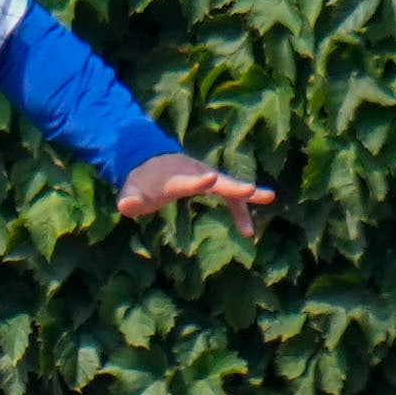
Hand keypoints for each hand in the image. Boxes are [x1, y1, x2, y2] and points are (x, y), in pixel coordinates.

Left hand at [117, 153, 275, 239]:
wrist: (148, 163)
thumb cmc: (139, 183)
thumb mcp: (130, 193)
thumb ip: (129, 200)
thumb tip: (126, 205)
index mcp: (176, 178)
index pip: (189, 179)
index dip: (198, 181)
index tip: (210, 179)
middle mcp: (196, 173)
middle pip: (218, 180)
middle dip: (233, 186)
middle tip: (251, 190)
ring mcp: (207, 176)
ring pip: (229, 186)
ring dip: (247, 194)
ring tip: (269, 197)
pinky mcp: (213, 183)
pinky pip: (230, 196)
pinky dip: (240, 210)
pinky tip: (248, 231)